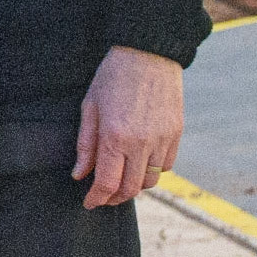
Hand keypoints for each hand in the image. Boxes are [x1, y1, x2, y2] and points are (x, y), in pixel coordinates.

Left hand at [72, 45, 183, 208]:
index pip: (107, 182)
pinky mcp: (176, 135)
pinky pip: (165, 166)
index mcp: (115, 136)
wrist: (148, 53)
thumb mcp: (90, 106)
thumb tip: (79, 174)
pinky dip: (151, 171)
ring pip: (150, 180)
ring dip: (134, 186)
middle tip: (102, 197)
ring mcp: (162, 140)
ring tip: (119, 180)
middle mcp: (141, 143)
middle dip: (115, 198)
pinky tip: (138, 162)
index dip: (97, 198)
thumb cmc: (112, 77)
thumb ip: (85, 144)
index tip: (89, 203)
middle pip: (131, 188)